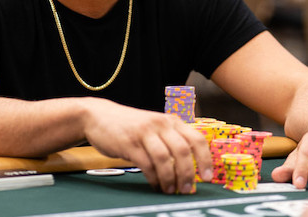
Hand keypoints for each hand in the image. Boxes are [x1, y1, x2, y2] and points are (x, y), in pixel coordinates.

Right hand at [80, 98, 212, 193]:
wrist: (99, 116)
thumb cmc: (130, 126)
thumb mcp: (154, 127)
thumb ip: (170, 140)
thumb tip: (190, 169)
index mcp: (170, 121)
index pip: (196, 139)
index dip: (205, 159)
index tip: (208, 177)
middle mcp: (160, 124)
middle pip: (182, 150)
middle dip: (188, 174)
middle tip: (187, 190)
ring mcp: (144, 133)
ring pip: (165, 158)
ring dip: (170, 179)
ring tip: (171, 190)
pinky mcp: (129, 143)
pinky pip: (146, 164)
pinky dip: (154, 178)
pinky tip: (155, 184)